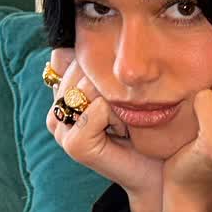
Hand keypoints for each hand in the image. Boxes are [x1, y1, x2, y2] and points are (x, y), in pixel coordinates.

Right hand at [44, 48, 164, 211]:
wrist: (156, 170)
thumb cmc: (142, 129)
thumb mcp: (118, 90)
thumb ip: (94, 66)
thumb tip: (70, 41)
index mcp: (60, 96)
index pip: (65, 56)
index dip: (96, 66)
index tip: (116, 94)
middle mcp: (55, 112)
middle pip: (79, 69)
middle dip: (109, 85)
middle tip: (123, 114)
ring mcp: (60, 130)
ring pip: (88, 87)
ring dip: (115, 101)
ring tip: (123, 123)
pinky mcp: (74, 144)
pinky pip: (97, 109)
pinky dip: (117, 118)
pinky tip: (123, 133)